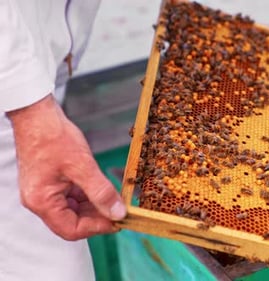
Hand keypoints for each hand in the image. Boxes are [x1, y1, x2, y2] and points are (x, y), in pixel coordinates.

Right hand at [7, 95, 125, 240]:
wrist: (38, 115)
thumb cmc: (53, 137)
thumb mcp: (83, 166)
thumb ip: (101, 192)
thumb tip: (117, 212)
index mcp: (42, 201)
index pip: (71, 229)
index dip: (97, 227)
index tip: (118, 221)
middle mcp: (40, 201)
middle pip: (72, 222)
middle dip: (98, 217)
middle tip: (120, 210)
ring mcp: (45, 192)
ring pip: (74, 210)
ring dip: (94, 206)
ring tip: (114, 198)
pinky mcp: (51, 183)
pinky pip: (71, 197)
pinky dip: (88, 196)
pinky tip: (102, 189)